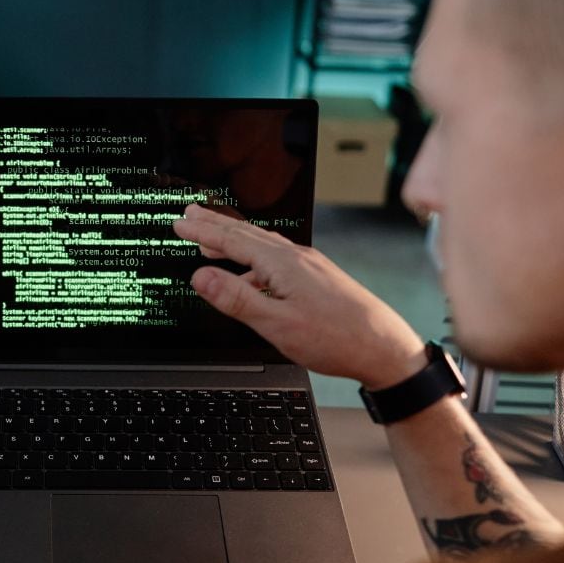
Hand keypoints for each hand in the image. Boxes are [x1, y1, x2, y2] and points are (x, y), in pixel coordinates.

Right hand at [172, 204, 426, 390]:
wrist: (383, 348)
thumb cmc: (336, 338)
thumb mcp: (276, 323)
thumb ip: (236, 299)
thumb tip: (201, 277)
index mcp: (282, 263)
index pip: (232, 240)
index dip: (202, 232)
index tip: (179, 224)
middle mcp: (296, 257)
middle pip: (246, 234)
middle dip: (214, 224)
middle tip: (190, 215)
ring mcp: (309, 266)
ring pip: (262, 245)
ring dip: (233, 239)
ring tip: (211, 239)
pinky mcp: (317, 278)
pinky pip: (276, 257)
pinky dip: (253, 256)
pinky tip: (250, 272)